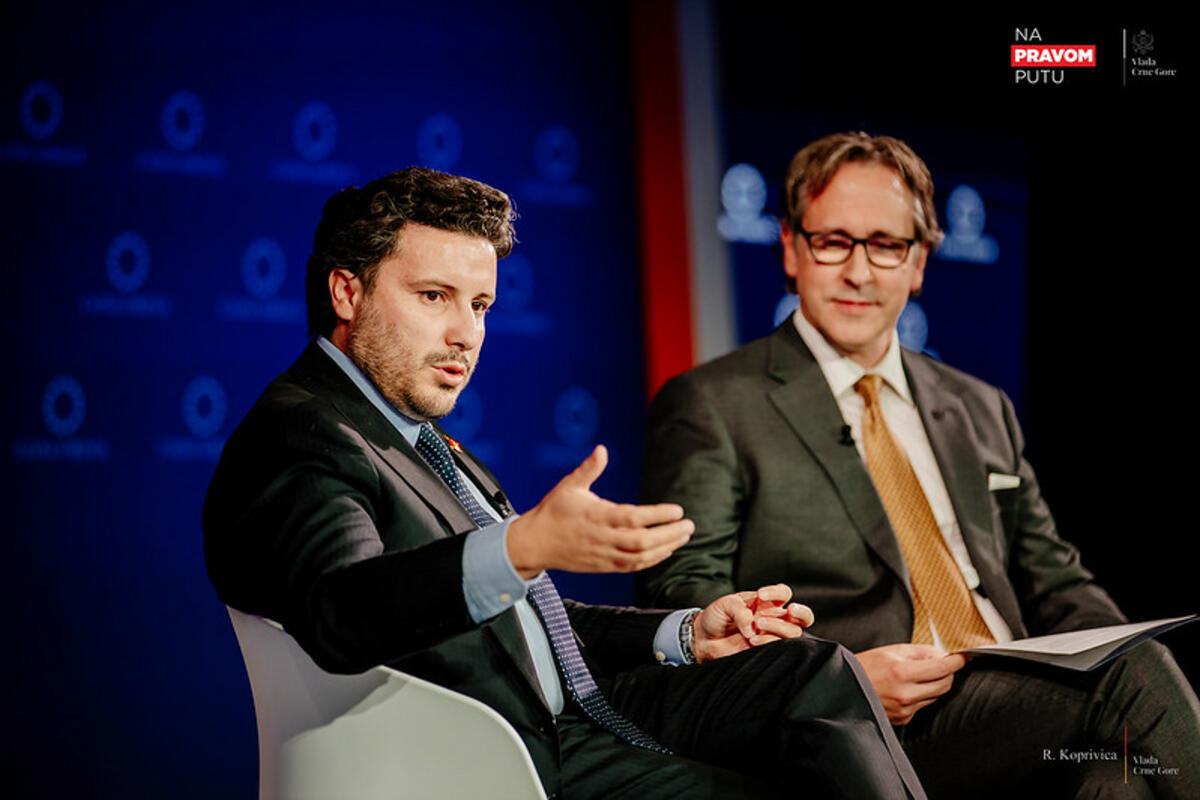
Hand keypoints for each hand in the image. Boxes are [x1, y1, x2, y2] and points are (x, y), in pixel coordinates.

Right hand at [506, 445, 693, 578]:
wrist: (535, 543)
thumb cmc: (553, 511)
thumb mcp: (569, 486)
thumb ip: (589, 469)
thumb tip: (602, 449)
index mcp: (597, 516)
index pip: (633, 518)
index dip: (657, 515)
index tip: (677, 510)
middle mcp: (602, 538)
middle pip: (642, 541)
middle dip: (669, 534)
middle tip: (689, 525)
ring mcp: (604, 554)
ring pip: (640, 557)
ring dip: (665, 548)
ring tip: (683, 536)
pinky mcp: (604, 566)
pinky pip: (632, 566)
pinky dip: (652, 560)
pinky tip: (666, 550)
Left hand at [691, 584, 813, 662]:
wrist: (703, 639)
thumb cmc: (716, 617)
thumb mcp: (725, 605)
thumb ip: (740, 611)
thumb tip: (753, 627)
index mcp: (765, 603)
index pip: (784, 593)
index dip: (777, 593)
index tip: (761, 595)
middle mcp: (772, 619)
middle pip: (802, 617)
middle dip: (801, 613)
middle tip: (789, 611)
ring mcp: (770, 636)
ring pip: (793, 633)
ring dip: (778, 628)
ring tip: (757, 626)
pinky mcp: (765, 651)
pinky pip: (779, 648)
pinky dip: (768, 642)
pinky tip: (752, 640)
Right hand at [854, 644, 967, 724]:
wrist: (843, 689)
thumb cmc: (863, 667)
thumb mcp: (890, 651)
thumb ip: (919, 652)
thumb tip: (941, 655)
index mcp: (901, 673)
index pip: (942, 668)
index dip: (957, 661)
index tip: (963, 657)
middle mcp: (905, 694)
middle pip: (944, 684)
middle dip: (947, 673)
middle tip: (941, 663)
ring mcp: (905, 709)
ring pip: (936, 696)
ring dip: (934, 684)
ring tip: (919, 674)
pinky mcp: (903, 719)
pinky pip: (923, 705)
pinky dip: (922, 695)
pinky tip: (907, 688)